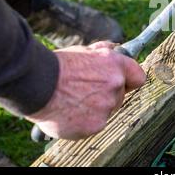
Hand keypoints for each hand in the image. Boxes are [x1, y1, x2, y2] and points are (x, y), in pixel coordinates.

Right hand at [26, 41, 145, 139]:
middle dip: (106, 95)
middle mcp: (115, 85)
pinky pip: (93, 125)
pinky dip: (81, 122)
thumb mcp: (83, 50)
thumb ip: (104, 53)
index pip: (138, 77)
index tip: (123, 84)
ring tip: (71, 102)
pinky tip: (67, 113)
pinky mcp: (95, 125)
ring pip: (105, 111)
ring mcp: (106, 107)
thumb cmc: (57, 66)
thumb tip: (116, 49)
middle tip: (84, 92)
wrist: (36, 83)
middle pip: (120, 96)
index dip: (130, 81)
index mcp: (115, 65)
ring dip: (93, 109)